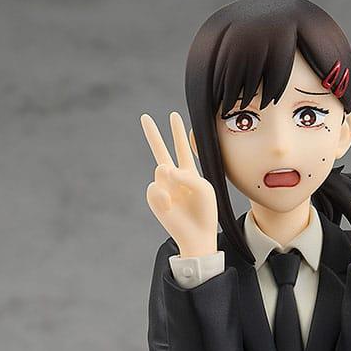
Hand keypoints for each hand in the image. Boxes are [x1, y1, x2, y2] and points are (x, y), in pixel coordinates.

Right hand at [140, 112, 217, 256]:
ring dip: (170, 178)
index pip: (182, 147)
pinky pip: (154, 187)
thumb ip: (185, 175)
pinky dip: (163, 196)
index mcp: (189, 172)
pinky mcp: (155, 199)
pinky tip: (171, 206)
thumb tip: (162, 170)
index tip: (174, 116)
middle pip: (161, 151)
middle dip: (153, 135)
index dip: (178, 132)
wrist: (197, 235)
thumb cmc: (205, 212)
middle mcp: (174, 177)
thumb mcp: (203, 188)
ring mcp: (163, 187)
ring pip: (160, 169)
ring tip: (178, 196)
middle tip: (145, 116)